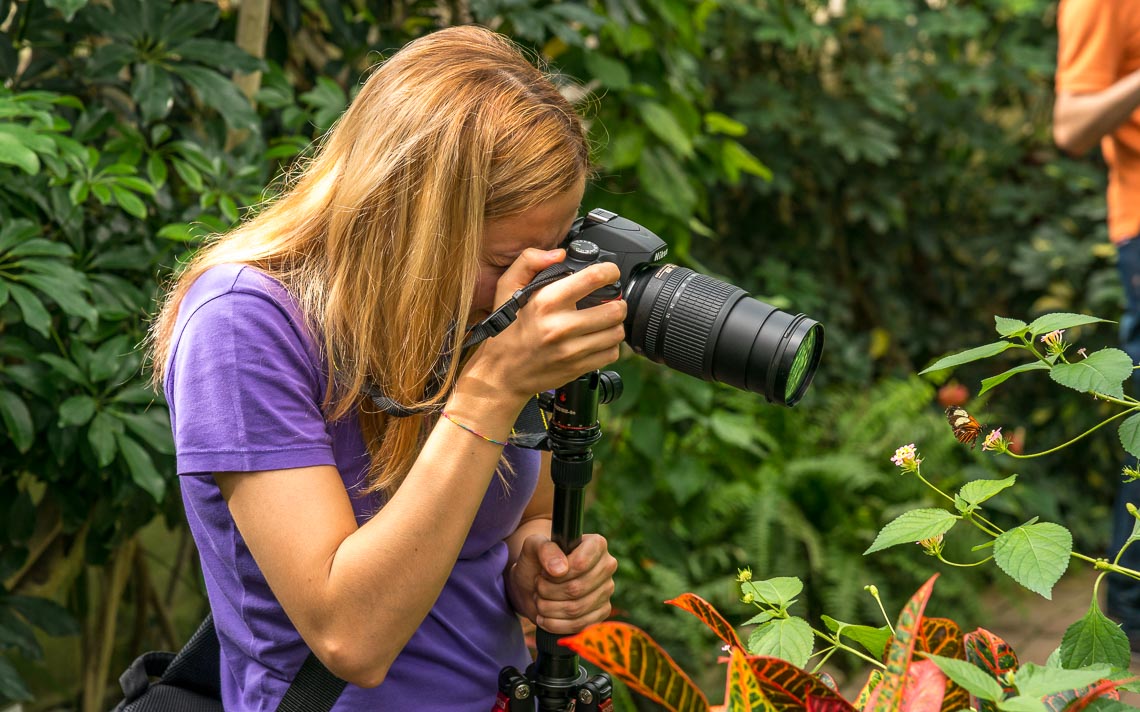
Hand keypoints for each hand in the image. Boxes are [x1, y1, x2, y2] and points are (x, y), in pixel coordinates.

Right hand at [463, 248, 626, 400]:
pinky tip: (598, 339)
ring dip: (615, 324)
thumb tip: (559, 254)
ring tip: (605, 320)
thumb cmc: (506, 330)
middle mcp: (560, 326)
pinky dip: (610, 345)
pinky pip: (611, 353)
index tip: (610, 273)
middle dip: (618, 302)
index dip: (610, 271)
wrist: (502, 373)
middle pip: (614, 309)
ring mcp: (571, 350)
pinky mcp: (578, 367)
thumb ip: (528, 261)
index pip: (593, 278)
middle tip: (611, 301)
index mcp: (545, 302)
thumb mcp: (506, 288)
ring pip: (617, 332)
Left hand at [507, 533, 616, 634]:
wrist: (534, 584)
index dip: (557, 574)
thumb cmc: (536, 561)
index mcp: (596, 545)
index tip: (543, 573)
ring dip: (549, 608)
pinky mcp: (602, 612)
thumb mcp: (533, 546)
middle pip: (576, 588)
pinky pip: (580, 625)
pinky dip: (555, 624)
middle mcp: (607, 566)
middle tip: (538, 586)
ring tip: (539, 599)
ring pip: (576, 609)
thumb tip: (560, 569)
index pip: (580, 564)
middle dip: (548, 591)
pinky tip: (544, 617)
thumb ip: (545, 550)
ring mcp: (607, 590)